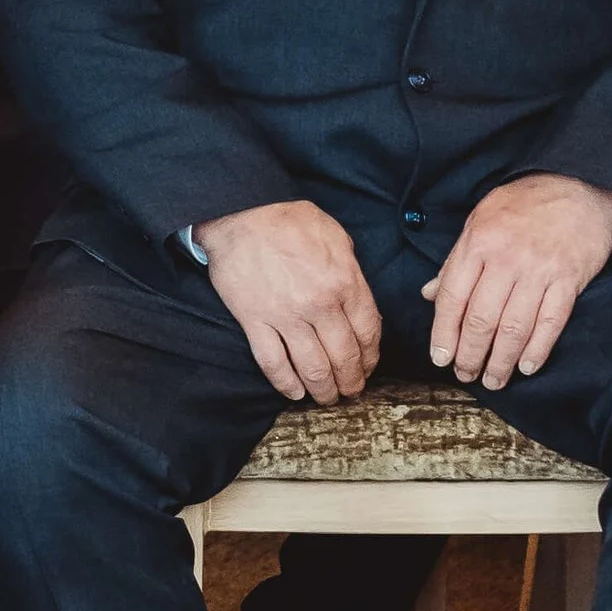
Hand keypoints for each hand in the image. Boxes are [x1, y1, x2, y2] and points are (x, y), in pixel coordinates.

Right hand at [195, 200, 381, 405]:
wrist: (241, 213)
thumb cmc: (289, 219)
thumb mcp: (336, 237)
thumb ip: (352, 271)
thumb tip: (358, 299)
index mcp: (345, 283)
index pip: (368, 333)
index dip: (370, 358)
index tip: (368, 368)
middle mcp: (319, 305)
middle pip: (343, 357)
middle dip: (351, 381)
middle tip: (350, 392)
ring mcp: (285, 316)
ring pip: (312, 367)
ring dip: (323, 389)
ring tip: (326, 397)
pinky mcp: (254, 320)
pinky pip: (273, 363)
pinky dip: (285, 383)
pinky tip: (293, 393)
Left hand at [422, 174, 611, 388]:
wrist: (577, 186)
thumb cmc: (522, 205)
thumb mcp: (479, 222)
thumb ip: (455, 262)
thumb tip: (429, 295)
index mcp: (478, 245)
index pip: (453, 298)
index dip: (444, 333)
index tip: (440, 358)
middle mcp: (506, 260)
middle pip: (482, 319)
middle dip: (470, 354)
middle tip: (465, 375)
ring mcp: (539, 271)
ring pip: (514, 327)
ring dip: (501, 360)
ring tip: (493, 379)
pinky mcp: (569, 279)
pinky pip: (550, 322)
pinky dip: (538, 349)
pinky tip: (527, 366)